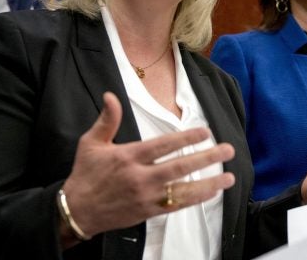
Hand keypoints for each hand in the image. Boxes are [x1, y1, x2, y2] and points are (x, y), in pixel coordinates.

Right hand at [60, 92, 235, 243]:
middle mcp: (140, 177)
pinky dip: (195, 199)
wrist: (76, 210)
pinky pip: (176, 206)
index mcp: (128, 157)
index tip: (206, 132)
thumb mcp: (90, 143)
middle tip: (228, 150)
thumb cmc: (86, 174)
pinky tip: (211, 192)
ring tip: (229, 177)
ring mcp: (146, 196)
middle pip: (179, 167)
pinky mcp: (148, 212)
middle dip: (206, 158)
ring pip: (183, 189)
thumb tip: (110, 95)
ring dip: (208, 183)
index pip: (163, 145)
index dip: (186, 137)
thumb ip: (107, 120)